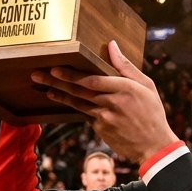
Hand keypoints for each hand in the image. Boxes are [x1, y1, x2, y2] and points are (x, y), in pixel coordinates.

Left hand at [31, 40, 178, 164]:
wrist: (154, 146)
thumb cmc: (152, 112)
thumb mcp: (146, 85)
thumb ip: (126, 66)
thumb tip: (112, 45)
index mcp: (124, 89)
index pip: (92, 80)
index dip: (71, 76)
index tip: (55, 69)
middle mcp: (111, 103)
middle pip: (79, 91)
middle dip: (56, 83)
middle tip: (37, 75)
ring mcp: (104, 118)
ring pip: (77, 104)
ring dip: (60, 96)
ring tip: (45, 88)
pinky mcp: (100, 129)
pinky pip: (85, 114)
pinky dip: (75, 107)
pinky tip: (63, 100)